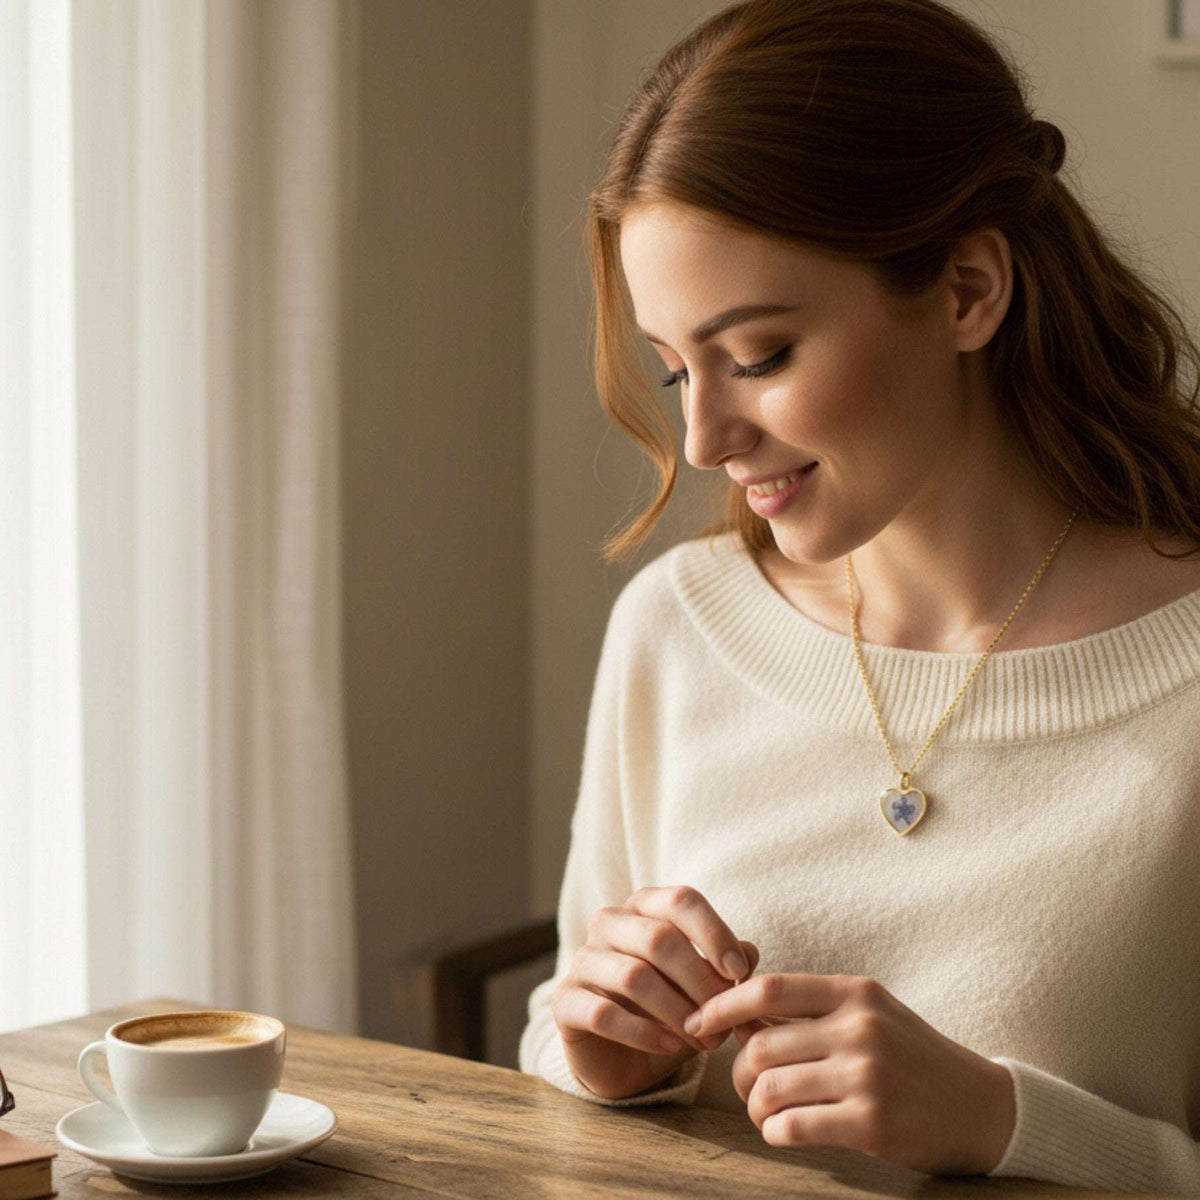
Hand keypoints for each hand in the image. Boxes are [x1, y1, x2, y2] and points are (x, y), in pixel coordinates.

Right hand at [550, 885, 759, 1099]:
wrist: (621, 1058)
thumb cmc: (667, 1009)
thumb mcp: (703, 988)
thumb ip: (725, 967)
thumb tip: (749, 952)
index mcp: (644, 907)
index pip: (681, 900)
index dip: (713, 932)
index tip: (738, 972)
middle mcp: (609, 923)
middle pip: (659, 938)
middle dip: (699, 981)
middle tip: (725, 1020)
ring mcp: (583, 960)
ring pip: (634, 976)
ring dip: (677, 1012)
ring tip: (705, 1041)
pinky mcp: (564, 1001)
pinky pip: (603, 1013)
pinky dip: (644, 1033)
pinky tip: (670, 1047)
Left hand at [684, 973, 1016, 1175]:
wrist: (982, 1108)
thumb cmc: (912, 1058)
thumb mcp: (870, 1014)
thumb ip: (812, 1010)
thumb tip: (739, 1015)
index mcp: (854, 992)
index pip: (767, 989)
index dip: (722, 1005)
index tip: (698, 1023)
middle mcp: (860, 1027)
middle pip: (762, 1045)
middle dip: (739, 1071)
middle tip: (746, 1087)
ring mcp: (867, 1075)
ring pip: (771, 1087)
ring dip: (755, 1107)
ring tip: (766, 1112)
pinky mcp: (872, 1122)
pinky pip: (793, 1126)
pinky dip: (775, 1132)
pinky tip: (783, 1131)